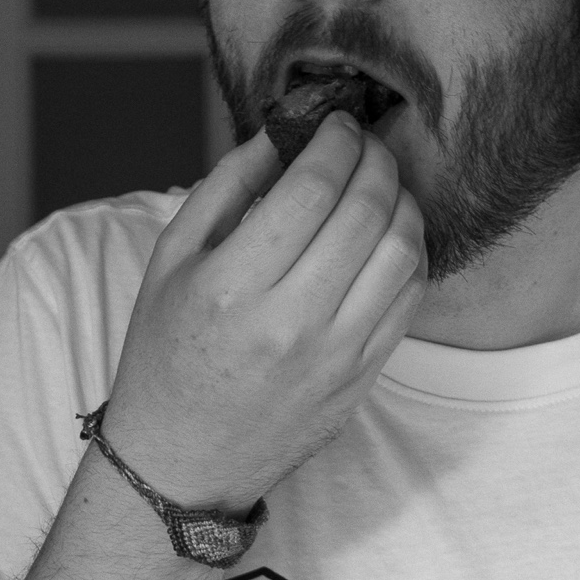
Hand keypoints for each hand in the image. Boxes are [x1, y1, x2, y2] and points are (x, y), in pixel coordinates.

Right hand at [102, 112, 427, 512]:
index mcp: (232, 286)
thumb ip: (228, 184)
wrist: (182, 458)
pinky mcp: (363, 378)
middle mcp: (290, 322)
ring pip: (402, 251)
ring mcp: (335, 355)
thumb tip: (282, 129)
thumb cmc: (168, 350)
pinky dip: (411, 250)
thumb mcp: (173, 258)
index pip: (312, 188)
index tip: (336, 121)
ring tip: (380, 182)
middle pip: (365, 211)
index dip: (335, 140)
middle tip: (363, 140)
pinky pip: (411, 297)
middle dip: (374, 157)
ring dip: (402, 199)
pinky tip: (389, 232)